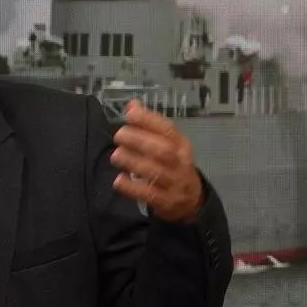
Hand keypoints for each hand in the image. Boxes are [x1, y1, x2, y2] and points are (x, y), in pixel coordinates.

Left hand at [110, 99, 202, 222]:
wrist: (191, 201)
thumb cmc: (173, 167)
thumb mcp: (168, 145)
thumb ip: (150, 127)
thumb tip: (132, 105)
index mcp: (181, 145)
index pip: (168, 129)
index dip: (148, 120)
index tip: (129, 113)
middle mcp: (180, 162)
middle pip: (163, 149)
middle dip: (139, 140)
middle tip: (119, 135)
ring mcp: (174, 183)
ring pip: (156, 171)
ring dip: (133, 161)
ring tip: (116, 155)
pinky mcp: (165, 201)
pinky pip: (148, 194)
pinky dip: (132, 187)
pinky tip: (118, 180)